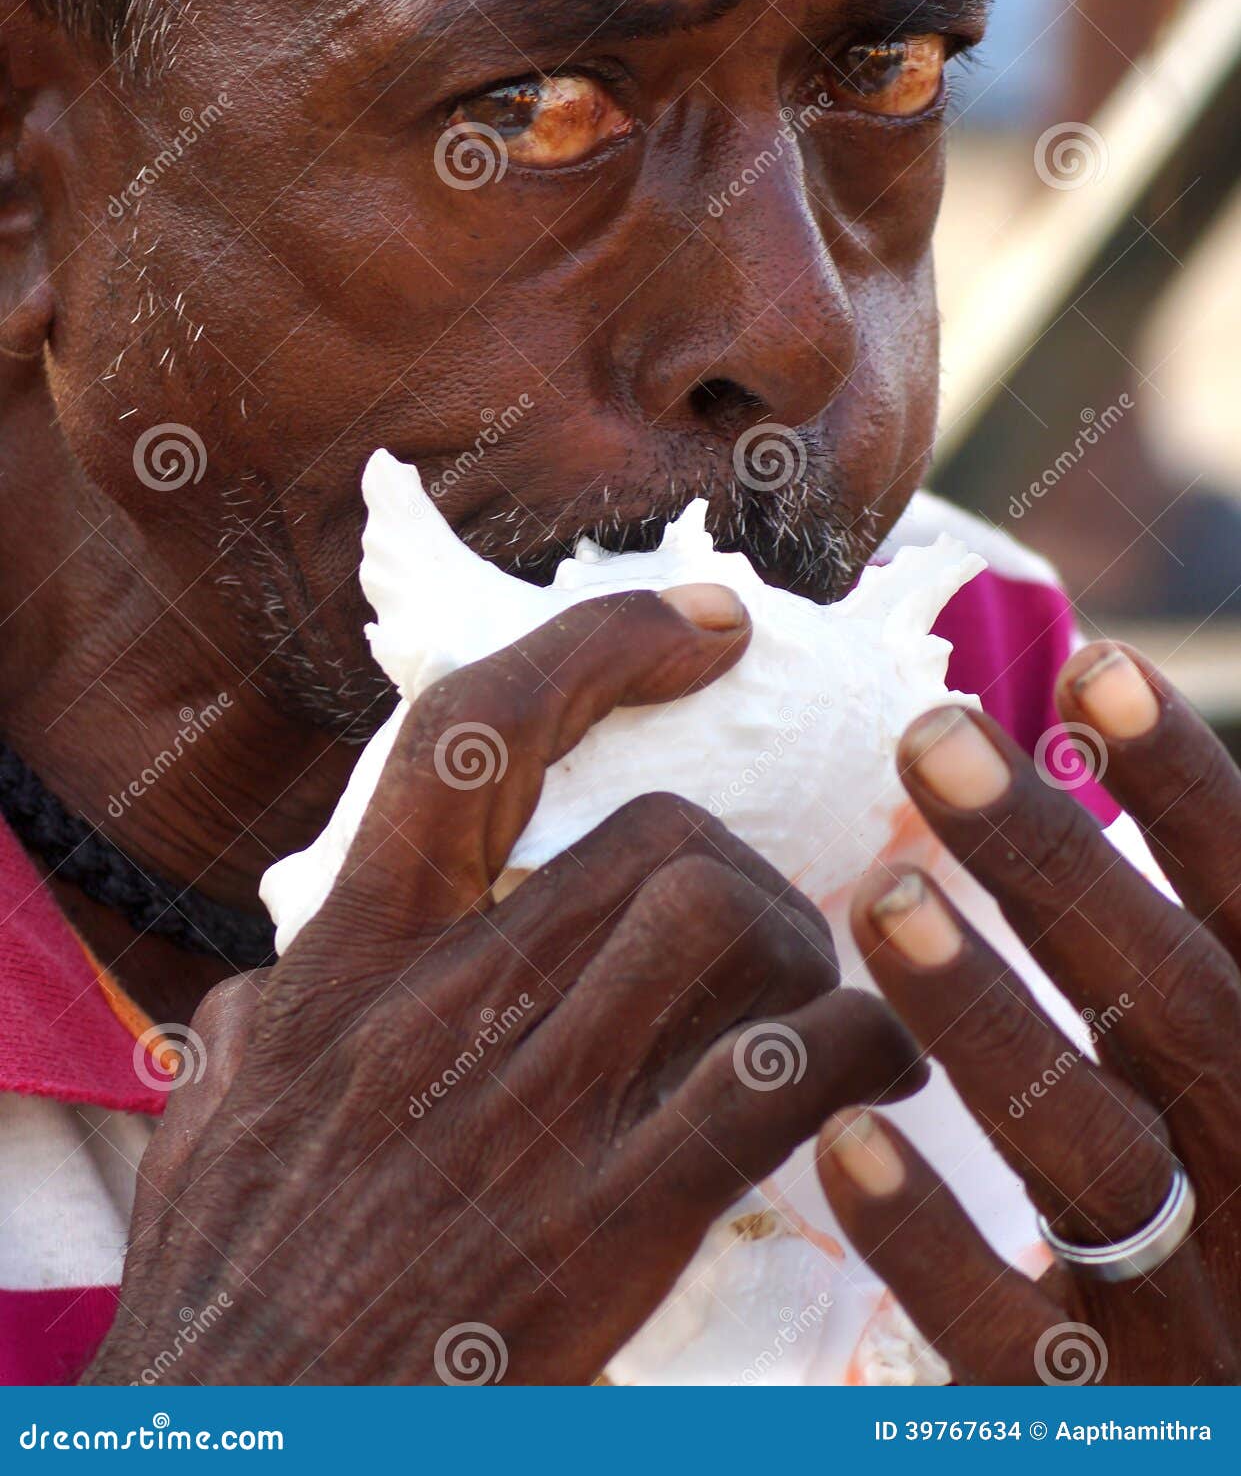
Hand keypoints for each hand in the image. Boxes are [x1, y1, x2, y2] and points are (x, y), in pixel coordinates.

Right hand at [88, 587, 922, 1384]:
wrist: (253, 1445)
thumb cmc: (232, 1294)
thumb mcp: (203, 1134)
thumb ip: (237, 1042)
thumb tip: (258, 988)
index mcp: (345, 969)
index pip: (469, 742)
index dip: (601, 647)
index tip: (705, 619)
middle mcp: (440, 1010)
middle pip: (655, 838)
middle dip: (740, 866)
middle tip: (764, 928)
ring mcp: (532, 1111)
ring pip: (722, 927)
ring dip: (803, 952)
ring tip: (818, 1006)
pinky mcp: (611, 1219)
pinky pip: (773, 1077)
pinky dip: (853, 1053)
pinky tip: (871, 1077)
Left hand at [817, 641, 1240, 1384]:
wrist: (1239, 1457)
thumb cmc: (1226, 1234)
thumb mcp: (1231, 1087)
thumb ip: (1188, 967)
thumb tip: (1120, 774)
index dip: (1192, 796)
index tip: (1094, 668)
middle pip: (1175, 1005)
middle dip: (1057, 865)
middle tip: (931, 738)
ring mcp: (1196, 1310)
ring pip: (1092, 1155)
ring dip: (988, 1019)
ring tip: (884, 898)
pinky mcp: (1099, 1417)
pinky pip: (1010, 1335)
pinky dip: (929, 1240)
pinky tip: (841, 1137)